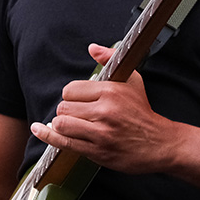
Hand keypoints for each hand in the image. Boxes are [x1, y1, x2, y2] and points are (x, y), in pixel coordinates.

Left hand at [29, 43, 178, 173]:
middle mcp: (105, 111)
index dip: (72, 95)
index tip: (79, 100)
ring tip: (72, 124)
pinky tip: (39, 130)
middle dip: (67, 110)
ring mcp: (101, 133)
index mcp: (111, 91)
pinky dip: (49, 136)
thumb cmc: (143, 112)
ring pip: (62, 124)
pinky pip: (65, 143)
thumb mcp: (131, 80)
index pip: (71, 89)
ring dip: (62, 124)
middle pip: (64, 107)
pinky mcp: (97, 151)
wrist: (160, 143)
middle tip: (79, 114)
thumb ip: (110, 59)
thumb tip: (92, 47)